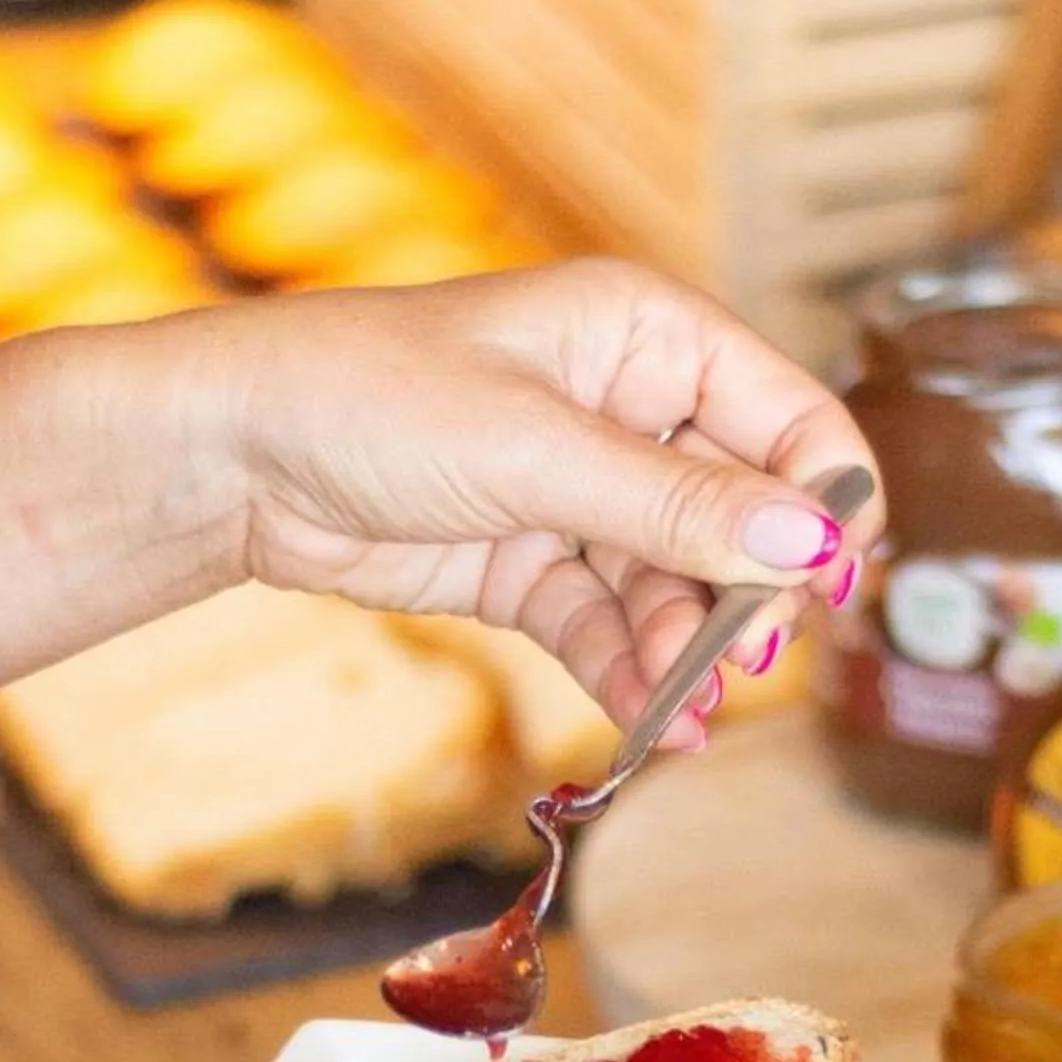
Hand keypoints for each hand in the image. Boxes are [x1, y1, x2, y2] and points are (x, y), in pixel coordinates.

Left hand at [110, 259, 881, 748]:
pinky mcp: (537, 565)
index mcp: (651, 336)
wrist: (233, 460)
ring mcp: (586, 493)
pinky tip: (651, 724)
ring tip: (683, 711)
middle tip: (744, 663)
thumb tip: (811, 542)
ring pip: (679, 587)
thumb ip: (675, 506)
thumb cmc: (367, 398)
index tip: (829, 587)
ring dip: (687, 652)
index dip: (825, 502)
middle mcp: (633, 409)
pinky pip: (613, 628)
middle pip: (745, 517)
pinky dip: (633, 675)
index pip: (793, 417)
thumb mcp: (535, 450)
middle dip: (749, 596)